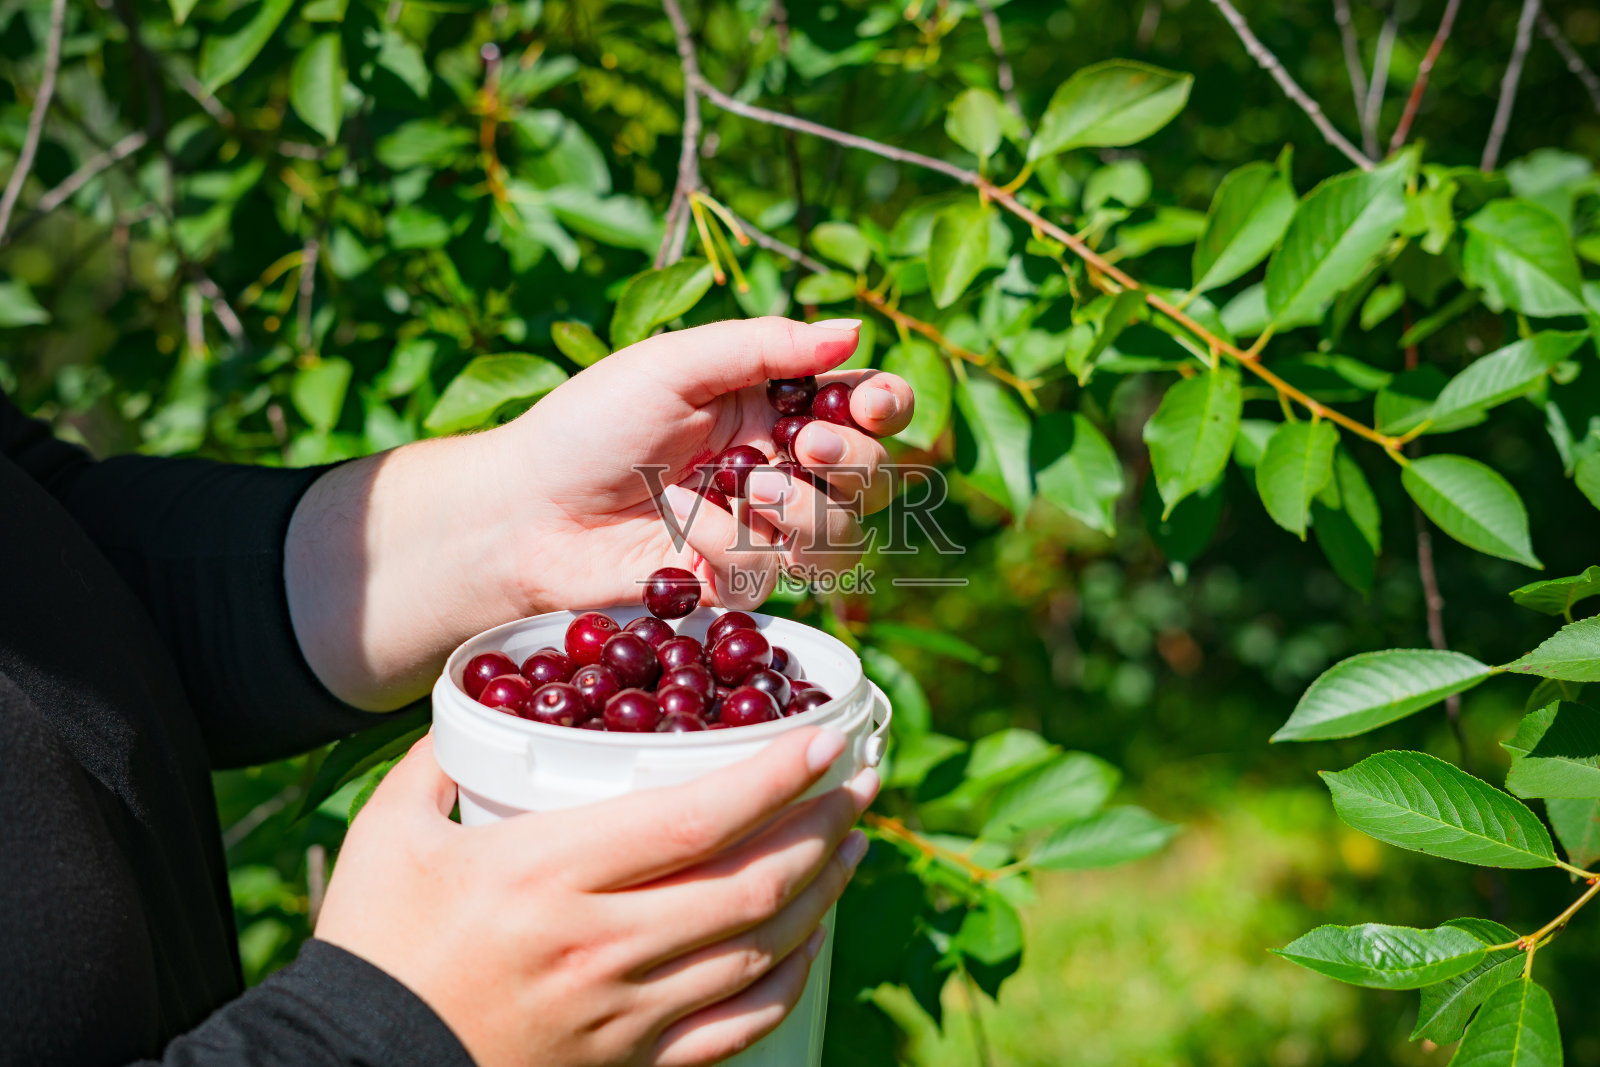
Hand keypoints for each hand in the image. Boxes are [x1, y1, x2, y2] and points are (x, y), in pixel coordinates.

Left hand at [287, 316, 913, 708]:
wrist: (526, 514)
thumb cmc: (587, 426)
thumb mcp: (672, 366)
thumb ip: (763, 346)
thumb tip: (854, 330)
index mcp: (770, 400)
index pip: (864, 403)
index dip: (887, 404)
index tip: (870, 401)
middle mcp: (779, 462)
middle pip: (873, 472)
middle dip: (854, 460)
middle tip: (806, 447)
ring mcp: (763, 527)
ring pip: (843, 534)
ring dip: (808, 512)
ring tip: (751, 493)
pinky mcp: (739, 580)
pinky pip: (779, 573)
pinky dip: (737, 546)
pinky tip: (684, 525)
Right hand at [316, 727, 878, 1066]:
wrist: (350, 1066)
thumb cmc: (373, 948)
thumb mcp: (391, 835)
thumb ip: (446, 759)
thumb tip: (488, 706)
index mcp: (550, 873)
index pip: (698, 818)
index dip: (778, 775)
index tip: (828, 738)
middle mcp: (604, 944)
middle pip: (753, 883)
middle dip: (826, 826)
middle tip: (859, 782)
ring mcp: (624, 1013)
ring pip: (760, 950)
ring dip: (822, 892)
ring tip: (852, 845)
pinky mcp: (630, 1064)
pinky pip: (738, 1026)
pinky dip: (787, 977)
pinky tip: (805, 939)